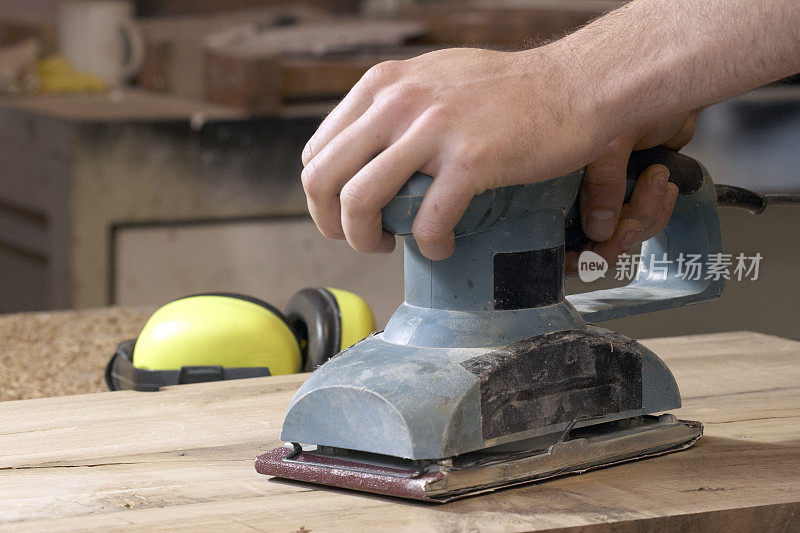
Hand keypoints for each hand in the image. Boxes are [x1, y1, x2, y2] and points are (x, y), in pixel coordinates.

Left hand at [301, 46, 615, 259]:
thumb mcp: (433, 79)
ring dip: (366, 240)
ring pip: (359, 202)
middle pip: (323, 181)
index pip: (316, 152)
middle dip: (334, 225)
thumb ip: (394, 108)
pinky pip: (427, 220)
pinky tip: (442, 247)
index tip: (349, 214)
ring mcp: (432, 129)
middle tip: (365, 239)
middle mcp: (397, 102)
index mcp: (382, 85)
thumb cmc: (509, 91)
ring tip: (392, 246)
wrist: (574, 85)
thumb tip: (368, 150)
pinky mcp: (471, 159)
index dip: (324, 196)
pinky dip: (429, 246)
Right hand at [565, 109, 701, 275]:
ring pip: (622, 233)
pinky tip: (665, 185)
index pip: (553, 234)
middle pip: (589, 242)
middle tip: (630, 224)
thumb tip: (598, 229)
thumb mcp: (611, 140)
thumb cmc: (630, 95)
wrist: (670, 87)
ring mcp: (605, 196)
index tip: (590, 255)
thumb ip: (602, 184)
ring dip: (646, 213)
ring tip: (656, 179)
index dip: (570, 253)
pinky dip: (660, 209)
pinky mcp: (632, 195)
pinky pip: (646, 222)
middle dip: (617, 237)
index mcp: (555, 178)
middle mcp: (575, 191)